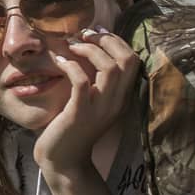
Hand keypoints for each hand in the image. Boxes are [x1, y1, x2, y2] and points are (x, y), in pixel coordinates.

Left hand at [32, 27, 141, 194]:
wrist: (63, 161)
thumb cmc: (72, 126)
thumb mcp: (91, 101)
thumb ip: (95, 80)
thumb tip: (88, 48)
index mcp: (121, 97)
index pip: (133, 60)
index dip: (116, 41)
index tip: (96, 34)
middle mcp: (116, 102)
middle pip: (128, 60)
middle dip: (108, 40)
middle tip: (85, 35)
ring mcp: (100, 109)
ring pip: (110, 69)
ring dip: (90, 50)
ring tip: (72, 46)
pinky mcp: (79, 114)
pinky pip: (81, 82)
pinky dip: (71, 66)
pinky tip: (60, 62)